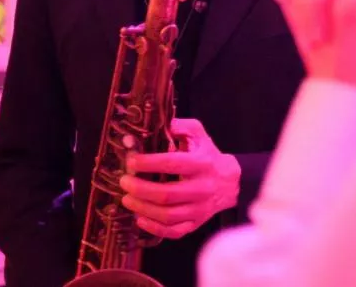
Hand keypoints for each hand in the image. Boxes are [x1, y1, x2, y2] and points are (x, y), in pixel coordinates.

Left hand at [119, 118, 240, 239]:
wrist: (231, 183)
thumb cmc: (208, 156)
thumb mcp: (199, 136)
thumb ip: (181, 127)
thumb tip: (157, 124)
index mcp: (202, 164)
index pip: (173, 164)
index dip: (149, 162)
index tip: (131, 161)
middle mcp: (202, 188)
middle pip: (167, 194)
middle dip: (141, 189)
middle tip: (124, 182)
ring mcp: (200, 209)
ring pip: (168, 215)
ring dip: (143, 208)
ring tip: (127, 199)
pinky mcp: (196, 223)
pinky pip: (174, 231)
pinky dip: (154, 228)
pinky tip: (140, 218)